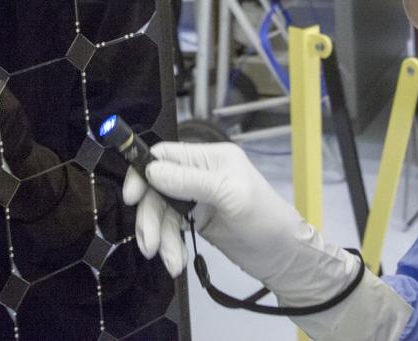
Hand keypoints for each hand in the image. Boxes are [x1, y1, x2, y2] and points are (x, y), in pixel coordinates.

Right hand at [122, 142, 361, 309]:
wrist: (285, 259)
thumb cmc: (265, 221)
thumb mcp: (230, 196)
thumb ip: (189, 181)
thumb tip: (151, 170)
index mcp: (210, 158)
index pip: (165, 155)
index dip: (143, 173)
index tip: (132, 197)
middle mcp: (201, 174)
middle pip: (157, 188)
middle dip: (151, 217)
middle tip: (149, 245)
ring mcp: (198, 199)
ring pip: (162, 212)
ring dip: (160, 237)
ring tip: (170, 262)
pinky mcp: (197, 221)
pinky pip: (171, 228)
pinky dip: (170, 245)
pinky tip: (176, 261)